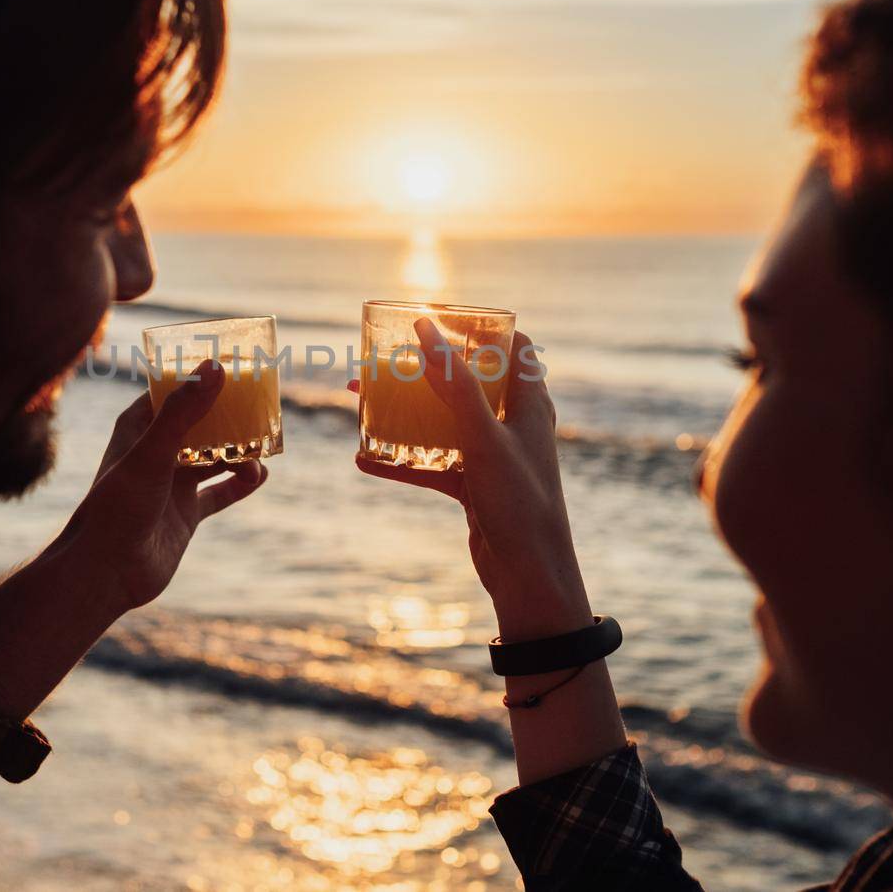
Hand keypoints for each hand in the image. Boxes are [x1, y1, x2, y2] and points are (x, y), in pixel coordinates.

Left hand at [69, 359, 267, 613]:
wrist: (107, 571)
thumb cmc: (117, 506)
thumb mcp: (151, 453)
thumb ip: (183, 411)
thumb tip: (216, 368)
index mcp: (138, 427)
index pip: (173, 390)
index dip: (201, 378)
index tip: (235, 366)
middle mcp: (156, 452)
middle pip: (200, 422)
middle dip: (229, 415)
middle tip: (262, 406)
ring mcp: (172, 483)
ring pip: (214, 457)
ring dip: (239, 451)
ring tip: (262, 450)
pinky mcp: (186, 513)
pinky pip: (221, 492)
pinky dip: (241, 483)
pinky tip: (259, 476)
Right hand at [353, 324, 589, 639]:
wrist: (529, 577)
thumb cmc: (519, 501)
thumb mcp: (483, 436)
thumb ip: (456, 384)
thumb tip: (426, 330)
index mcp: (529, 403)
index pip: (514, 349)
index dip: (482, 328)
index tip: (442, 316)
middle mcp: (512, 425)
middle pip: (468, 382)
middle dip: (427, 368)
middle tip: (386, 357)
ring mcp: (491, 457)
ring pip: (443, 423)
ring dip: (406, 412)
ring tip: (363, 400)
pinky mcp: (473, 487)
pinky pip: (432, 465)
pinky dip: (401, 462)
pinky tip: (364, 460)